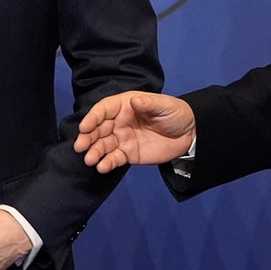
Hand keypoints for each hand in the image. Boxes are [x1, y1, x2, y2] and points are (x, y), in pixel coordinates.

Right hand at [73, 91, 195, 172]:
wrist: (190, 134)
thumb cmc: (175, 113)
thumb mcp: (164, 105)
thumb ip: (149, 104)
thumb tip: (134, 102)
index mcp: (124, 106)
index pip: (103, 110)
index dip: (92, 118)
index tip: (84, 127)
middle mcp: (119, 122)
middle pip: (98, 128)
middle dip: (88, 137)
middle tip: (80, 146)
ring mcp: (122, 138)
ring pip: (103, 145)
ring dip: (94, 152)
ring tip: (89, 160)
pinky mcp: (128, 153)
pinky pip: (114, 158)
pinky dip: (107, 163)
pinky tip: (102, 167)